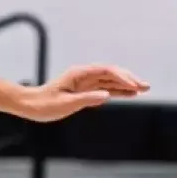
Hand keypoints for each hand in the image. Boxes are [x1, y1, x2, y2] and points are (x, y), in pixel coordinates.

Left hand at [17, 64, 148, 121]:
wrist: (30, 106)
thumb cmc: (44, 105)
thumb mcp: (65, 104)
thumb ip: (86, 99)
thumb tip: (106, 95)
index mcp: (79, 74)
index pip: (106, 71)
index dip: (122, 77)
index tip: (134, 86)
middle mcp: (84, 75)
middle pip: (112, 73)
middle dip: (129, 79)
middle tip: (146, 87)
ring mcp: (85, 82)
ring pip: (110, 81)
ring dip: (127, 85)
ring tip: (143, 90)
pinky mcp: (84, 90)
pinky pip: (104, 88)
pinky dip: (118, 91)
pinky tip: (129, 94)